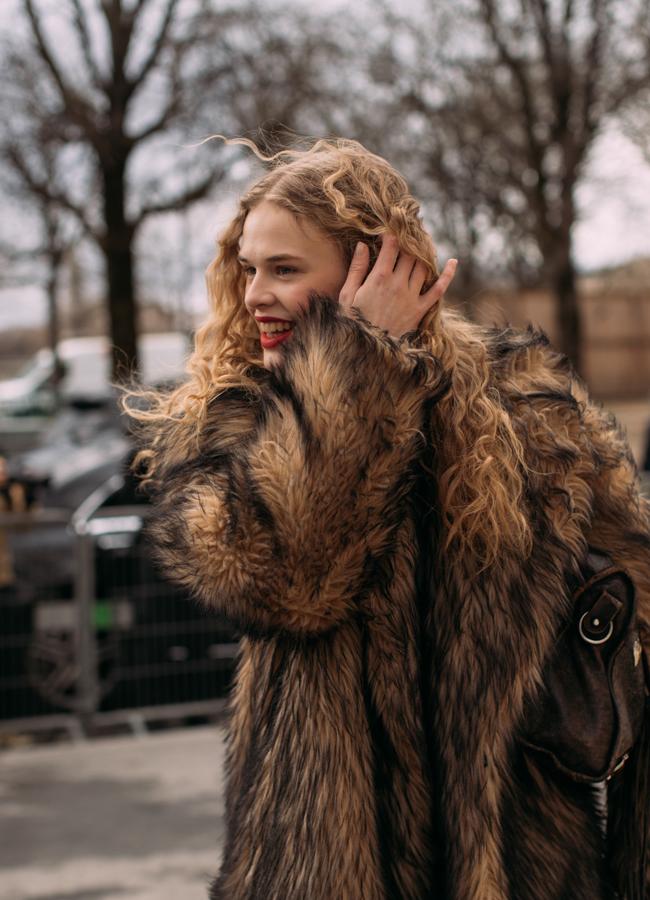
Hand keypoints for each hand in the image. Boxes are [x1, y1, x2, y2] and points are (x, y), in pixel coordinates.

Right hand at [338, 234, 456, 338]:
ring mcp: (411, 297)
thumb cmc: (352, 322)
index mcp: (379, 278)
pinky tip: (453, 262)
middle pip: (409, 254)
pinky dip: (447, 275)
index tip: (388, 232)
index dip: (391, 235)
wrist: (366, 350)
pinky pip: (439, 289)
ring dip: (424, 254)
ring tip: (421, 246)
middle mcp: (398, 284)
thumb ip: (357, 268)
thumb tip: (363, 245)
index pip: (391, 247)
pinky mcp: (420, 310)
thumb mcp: (347, 295)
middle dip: (409, 241)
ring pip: (423, 266)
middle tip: (408, 235)